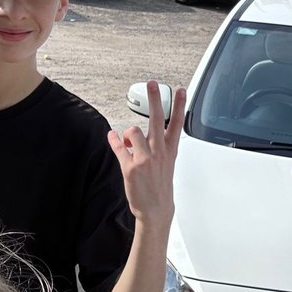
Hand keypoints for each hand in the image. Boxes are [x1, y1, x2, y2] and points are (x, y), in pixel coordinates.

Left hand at [108, 81, 186, 228]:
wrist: (156, 209)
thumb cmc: (160, 186)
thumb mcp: (164, 164)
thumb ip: (151, 146)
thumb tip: (132, 135)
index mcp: (169, 150)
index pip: (176, 123)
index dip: (179, 105)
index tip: (180, 90)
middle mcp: (158, 152)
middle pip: (157, 119)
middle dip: (155, 99)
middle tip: (152, 83)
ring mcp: (145, 158)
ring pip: (133, 131)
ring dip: (128, 135)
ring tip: (128, 143)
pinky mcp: (131, 167)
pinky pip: (118, 147)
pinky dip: (113, 141)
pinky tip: (111, 137)